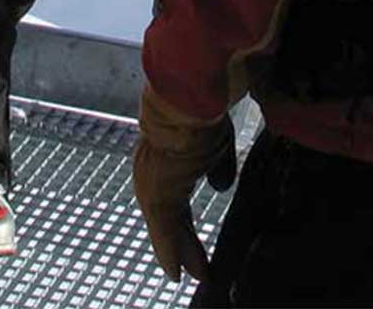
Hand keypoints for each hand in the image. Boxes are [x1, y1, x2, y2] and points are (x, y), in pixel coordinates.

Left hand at [132, 88, 235, 284]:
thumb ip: (218, 167)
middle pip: (170, 218)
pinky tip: (176, 274)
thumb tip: (221, 186)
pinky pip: (164, 231)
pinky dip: (170, 252)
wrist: (187, 99)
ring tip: (196, 274)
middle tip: (197, 269)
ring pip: (167, 227)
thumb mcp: (217, 144)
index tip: (194, 245)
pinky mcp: (157, 194)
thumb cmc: (202, 113)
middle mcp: (152, 173)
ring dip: (181, 252)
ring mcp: (151, 184)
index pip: (176, 200)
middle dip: (184, 244)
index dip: (185, 223)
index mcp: (165, 161)